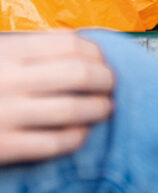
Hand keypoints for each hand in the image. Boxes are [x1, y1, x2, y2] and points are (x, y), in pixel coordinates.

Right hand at [0, 31, 114, 165]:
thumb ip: (28, 49)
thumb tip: (79, 45)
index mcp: (7, 53)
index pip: (71, 45)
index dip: (98, 52)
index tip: (105, 59)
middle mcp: (9, 81)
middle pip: (80, 74)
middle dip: (105, 79)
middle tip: (112, 84)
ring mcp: (6, 115)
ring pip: (73, 109)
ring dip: (98, 109)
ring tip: (106, 108)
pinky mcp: (2, 147)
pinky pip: (53, 143)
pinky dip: (75, 137)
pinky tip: (80, 134)